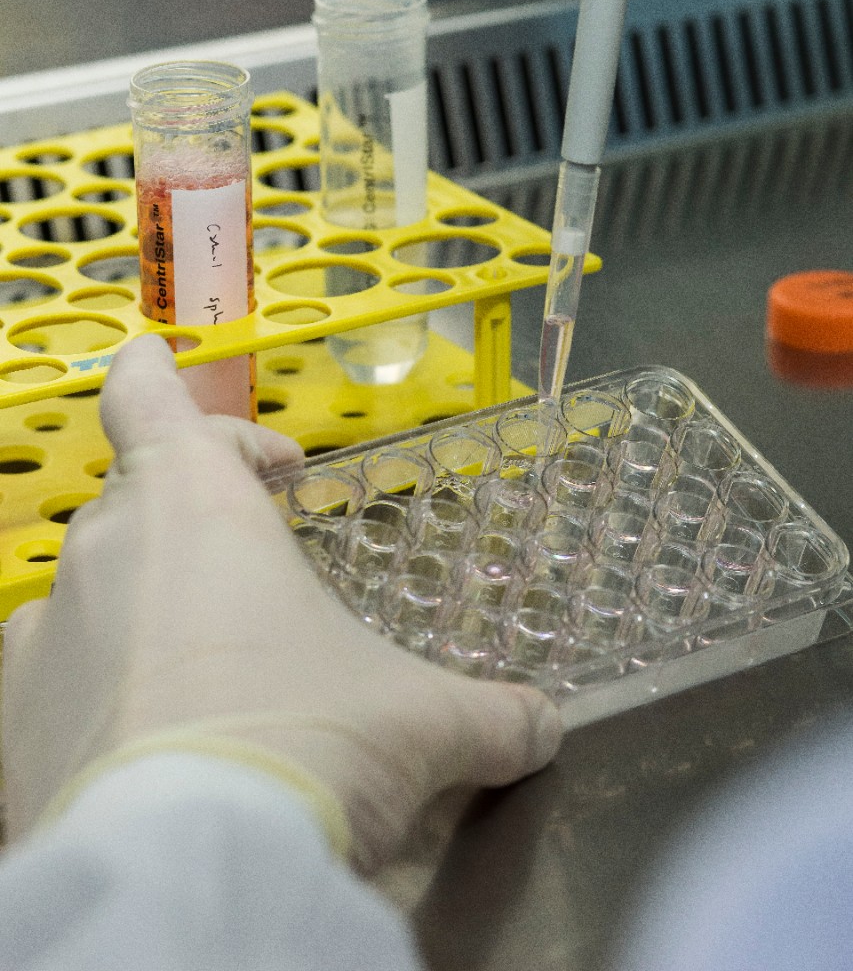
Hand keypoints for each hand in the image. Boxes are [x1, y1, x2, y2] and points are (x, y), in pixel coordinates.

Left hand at [1, 335, 560, 870]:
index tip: (191, 387)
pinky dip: (97, 680)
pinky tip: (149, 729)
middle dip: (200, 512)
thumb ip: (489, 713)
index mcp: (192, 502)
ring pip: (96, 583)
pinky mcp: (12, 719)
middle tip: (260, 553)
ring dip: (148, 600)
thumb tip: (539, 725)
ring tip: (214, 660)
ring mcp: (45, 632)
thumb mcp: (419, 720)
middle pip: (140, 493)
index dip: (164, 378)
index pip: (148, 395)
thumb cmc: (303, 742)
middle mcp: (103, 548)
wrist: (191, 869)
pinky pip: (55, 670)